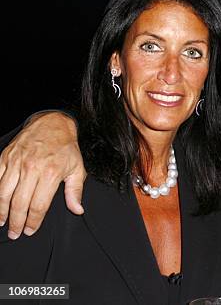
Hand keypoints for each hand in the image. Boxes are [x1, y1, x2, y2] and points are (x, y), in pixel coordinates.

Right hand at [0, 112, 85, 238]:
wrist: (52, 124)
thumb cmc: (65, 148)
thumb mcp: (77, 169)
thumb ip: (75, 191)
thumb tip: (77, 210)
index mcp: (51, 174)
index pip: (38, 205)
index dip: (33, 221)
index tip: (30, 230)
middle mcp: (31, 169)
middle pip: (19, 203)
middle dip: (15, 221)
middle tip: (14, 233)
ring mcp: (16, 163)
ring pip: (3, 193)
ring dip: (1, 211)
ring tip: (2, 222)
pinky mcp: (5, 157)